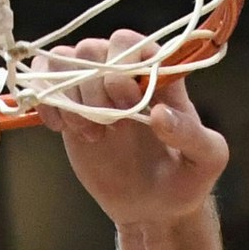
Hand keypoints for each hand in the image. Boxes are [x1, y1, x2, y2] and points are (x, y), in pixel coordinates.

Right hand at [39, 29, 227, 231]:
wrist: (154, 207)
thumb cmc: (186, 178)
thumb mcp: (206, 159)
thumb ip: (191, 134)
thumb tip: (158, 114)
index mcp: (159, 73)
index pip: (128, 42)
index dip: (121, 68)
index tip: (131, 106)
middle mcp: (123, 74)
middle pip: (91, 49)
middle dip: (94, 88)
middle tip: (112, 126)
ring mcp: (93, 88)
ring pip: (62, 61)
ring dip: (68, 96)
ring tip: (89, 133)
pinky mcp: (69, 107)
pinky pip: (42, 82)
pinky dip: (43, 101)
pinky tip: (60, 129)